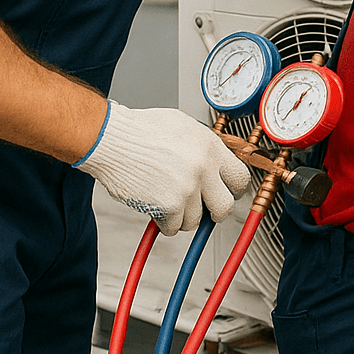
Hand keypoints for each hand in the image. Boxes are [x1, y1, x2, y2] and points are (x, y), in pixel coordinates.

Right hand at [74, 101, 252, 234]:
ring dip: (183, 216)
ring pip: (196, 220)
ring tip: (170, 200)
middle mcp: (203, 168)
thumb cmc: (141, 130)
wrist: (112, 140)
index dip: (234, 189)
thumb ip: (204, 147)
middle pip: (225, 206)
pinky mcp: (168, 206)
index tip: (227, 193)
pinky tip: (156, 205)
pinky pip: (173, 227)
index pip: (241, 178)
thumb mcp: (185, 126)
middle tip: (205, 208)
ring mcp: (187, 189)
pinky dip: (165, 222)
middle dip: (214, 211)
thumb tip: (216, 163)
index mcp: (211, 147)